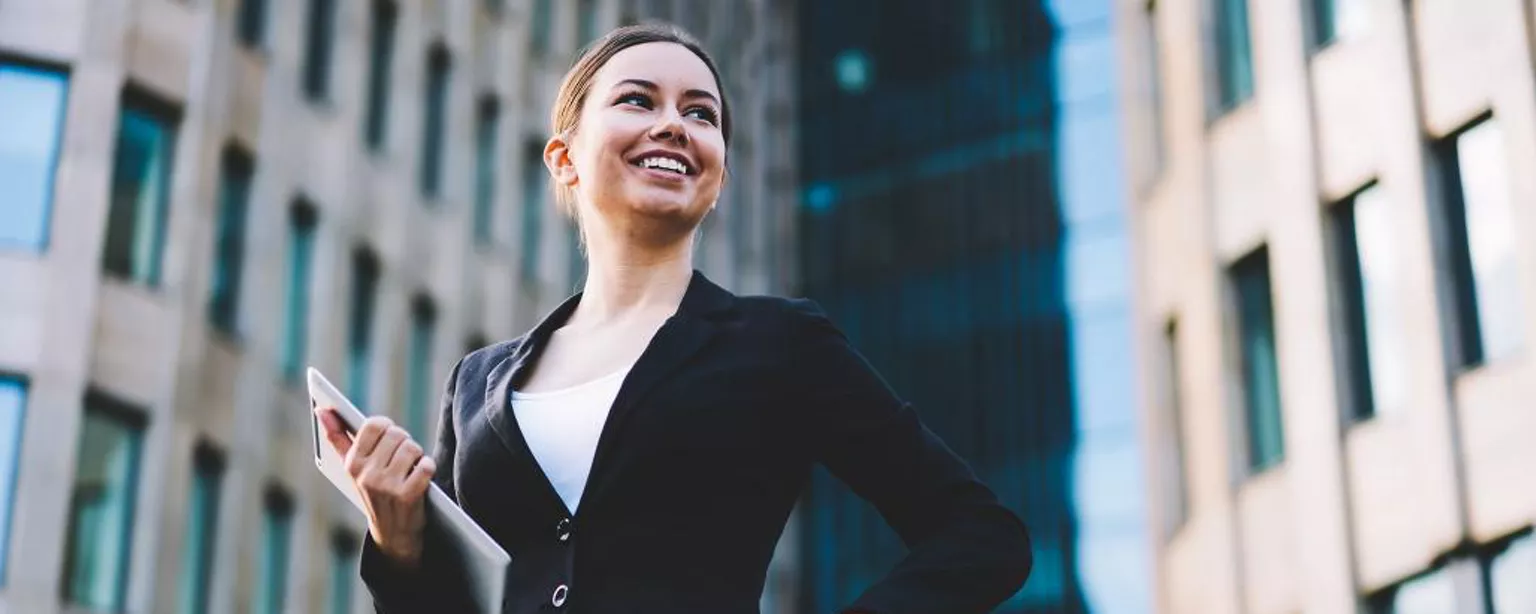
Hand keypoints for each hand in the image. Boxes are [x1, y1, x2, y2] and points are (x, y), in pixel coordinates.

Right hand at [316, 408, 435, 567]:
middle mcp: (366, 475)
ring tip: (410, 466)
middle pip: (397, 434)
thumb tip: (321, 410)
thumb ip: (337, 437)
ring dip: (417, 455)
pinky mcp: (408, 496)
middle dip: (403, 441)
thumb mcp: (352, 468)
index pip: (373, 425)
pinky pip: (427, 465)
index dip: (387, 426)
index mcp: (351, 464)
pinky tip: (421, 475)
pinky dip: (428, 467)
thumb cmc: (372, 491)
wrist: (392, 533)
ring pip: (412, 448)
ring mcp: (387, 486)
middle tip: (401, 455)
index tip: (388, 434)